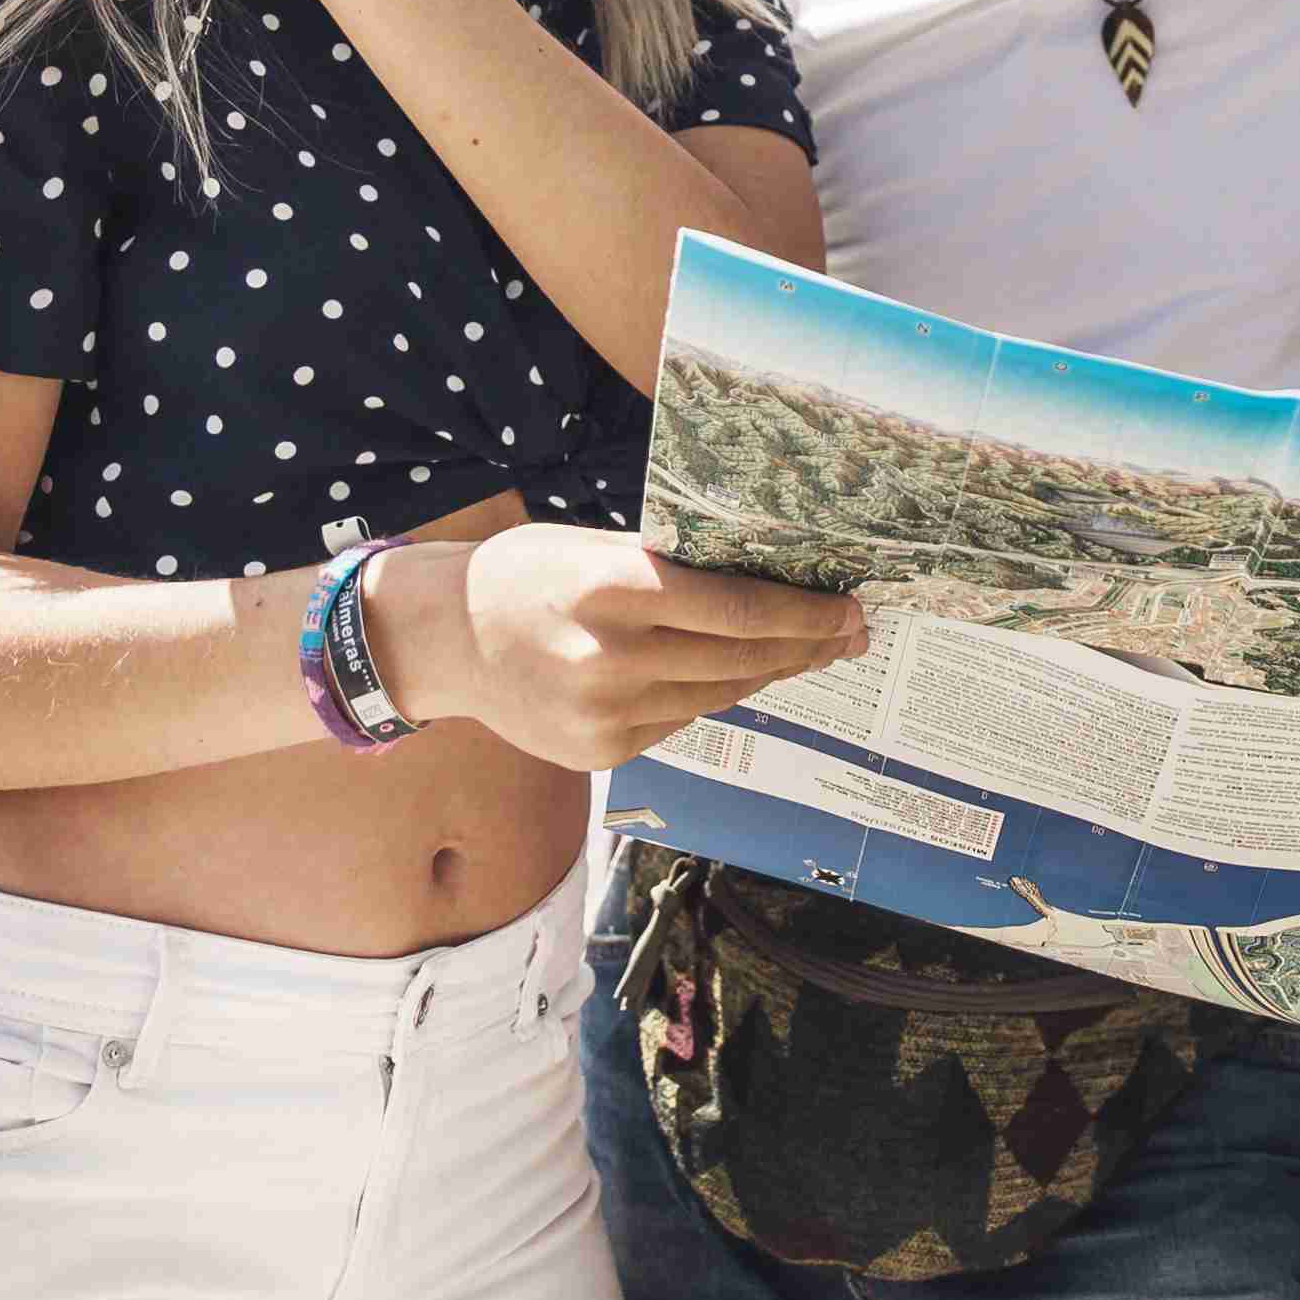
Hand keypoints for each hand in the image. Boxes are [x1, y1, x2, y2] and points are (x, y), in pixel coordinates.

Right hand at [374, 525, 868, 773]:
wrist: (446, 640)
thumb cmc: (527, 575)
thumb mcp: (596, 548)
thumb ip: (670, 567)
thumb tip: (766, 575)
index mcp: (615, 590)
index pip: (740, 609)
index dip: (806, 613)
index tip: (850, 608)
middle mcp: (612, 658)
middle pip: (742, 659)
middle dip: (807, 647)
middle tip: (852, 633)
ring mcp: (605, 714)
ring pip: (719, 694)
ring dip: (772, 675)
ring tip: (813, 654)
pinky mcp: (600, 751)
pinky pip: (681, 719)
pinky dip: (714, 695)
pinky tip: (742, 677)